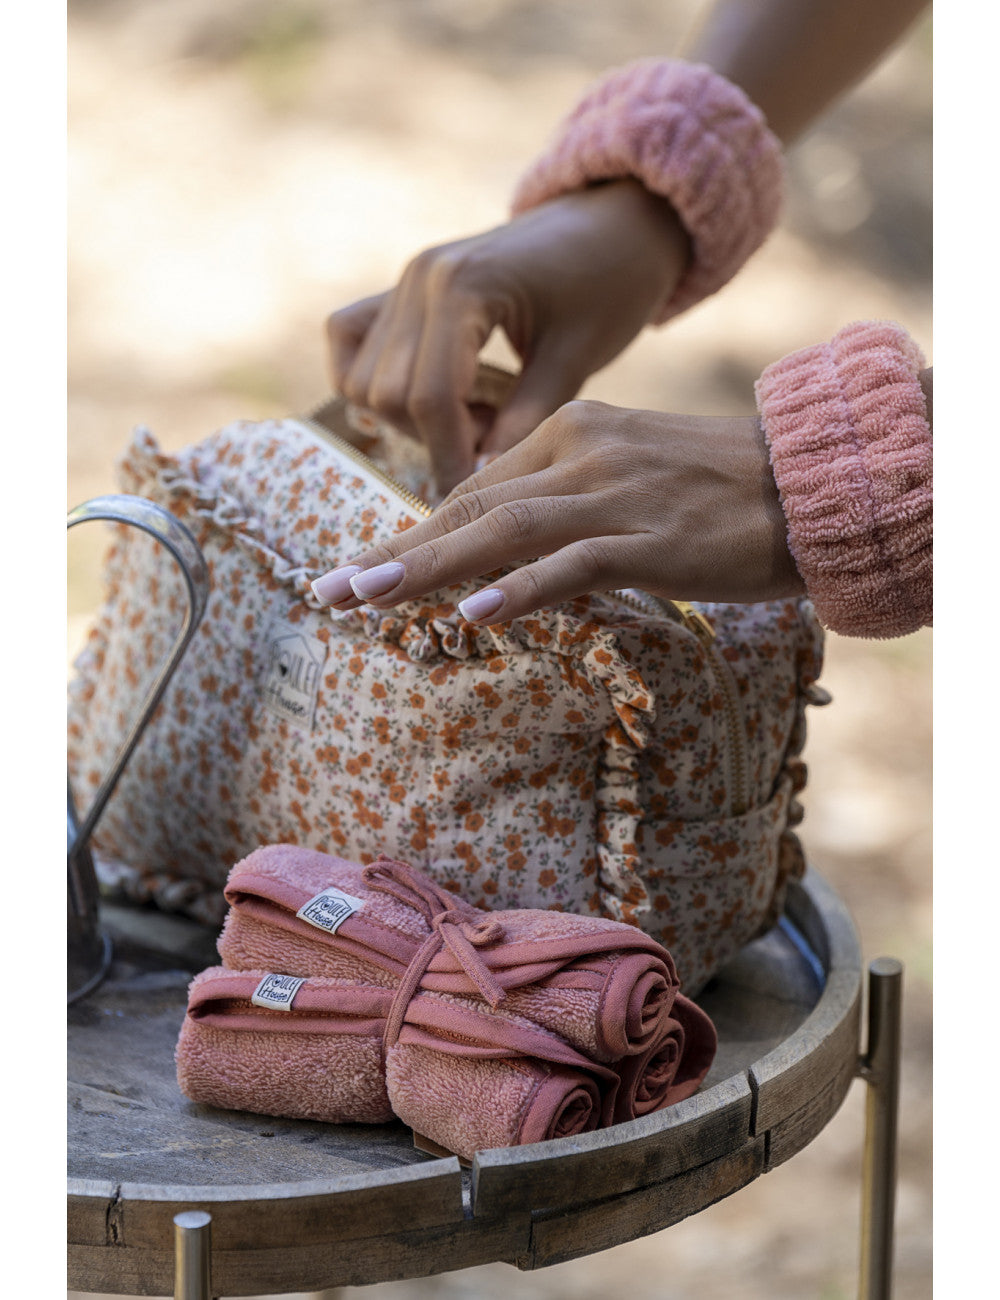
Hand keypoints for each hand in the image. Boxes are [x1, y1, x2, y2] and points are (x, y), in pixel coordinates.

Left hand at [311, 399, 804, 621]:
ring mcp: (614, 492)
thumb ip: (563, 508)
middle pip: (470, 507)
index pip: (475, 490)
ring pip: (503, 531)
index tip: (360, 568)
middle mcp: (579, 452)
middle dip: (394, 552)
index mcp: (569, 433)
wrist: (813, 479)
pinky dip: (522, 588)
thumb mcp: (628, 483)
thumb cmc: (722, 491)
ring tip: (364, 599)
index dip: (413, 532)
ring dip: (427, 568)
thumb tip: (502, 557)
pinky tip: (472, 612)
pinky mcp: (653, 534)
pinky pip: (574, 562)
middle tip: (327, 590)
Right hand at [326, 179, 689, 493]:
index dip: (450, 456)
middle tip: (497, 435)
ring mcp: (403, 280)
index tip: (477, 491)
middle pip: (388, 394)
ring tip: (481, 411)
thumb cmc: (609, 283)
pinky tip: (436, 394)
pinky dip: (377, 382)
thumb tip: (483, 478)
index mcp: (463, 285)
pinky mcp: (400, 289)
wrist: (613, 223)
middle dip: (436, 436)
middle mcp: (419, 277)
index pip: (430, 396)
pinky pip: (349, 344)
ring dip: (412, 415)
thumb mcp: (579, 356)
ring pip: (363, 380)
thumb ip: (527, 418)